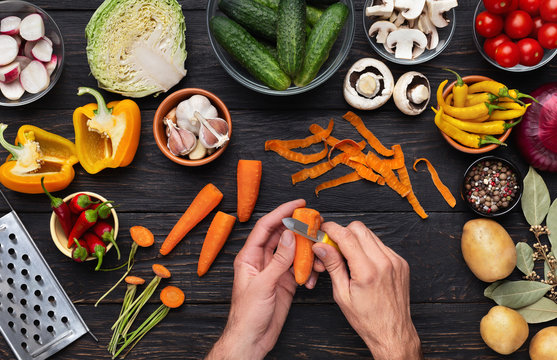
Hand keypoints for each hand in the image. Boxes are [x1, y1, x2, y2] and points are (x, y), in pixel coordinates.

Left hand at [207, 199, 319, 359]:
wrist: (252, 339)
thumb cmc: (247, 314)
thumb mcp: (263, 285)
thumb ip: (278, 260)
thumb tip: (289, 236)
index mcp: (249, 256)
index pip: (266, 227)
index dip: (281, 212)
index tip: (298, 203)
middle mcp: (262, 260)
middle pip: (281, 236)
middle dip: (298, 229)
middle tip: (315, 222)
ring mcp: (274, 270)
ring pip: (293, 252)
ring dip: (306, 251)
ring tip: (317, 252)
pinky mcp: (284, 282)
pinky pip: (298, 268)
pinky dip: (307, 269)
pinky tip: (312, 276)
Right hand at [312, 221, 422, 359]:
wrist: (393, 332)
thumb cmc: (367, 319)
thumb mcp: (342, 294)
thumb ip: (333, 266)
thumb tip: (321, 246)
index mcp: (367, 271)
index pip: (346, 236)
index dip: (331, 229)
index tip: (322, 230)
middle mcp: (384, 262)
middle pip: (359, 228)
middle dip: (343, 232)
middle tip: (334, 245)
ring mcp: (396, 261)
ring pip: (370, 234)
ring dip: (356, 240)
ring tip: (348, 257)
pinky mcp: (401, 262)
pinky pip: (381, 245)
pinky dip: (368, 248)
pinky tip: (363, 263)